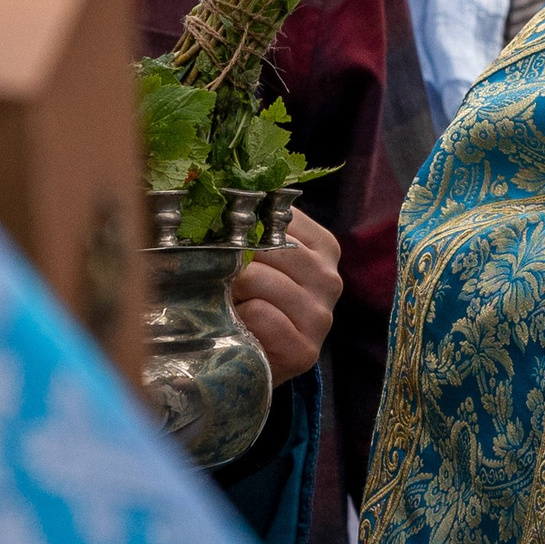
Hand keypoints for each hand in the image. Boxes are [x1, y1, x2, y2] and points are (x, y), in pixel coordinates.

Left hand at [230, 206, 340, 383]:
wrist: (251, 363)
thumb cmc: (248, 300)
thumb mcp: (255, 256)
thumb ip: (249, 224)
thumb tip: (214, 181)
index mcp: (323, 247)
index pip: (279, 213)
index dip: (241, 224)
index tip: (222, 235)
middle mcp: (330, 279)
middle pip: (267, 245)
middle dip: (231, 258)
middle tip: (216, 274)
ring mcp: (321, 316)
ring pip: (257, 277)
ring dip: (230, 290)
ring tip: (228, 302)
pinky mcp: (304, 349)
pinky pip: (260, 314)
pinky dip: (240, 318)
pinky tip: (240, 327)